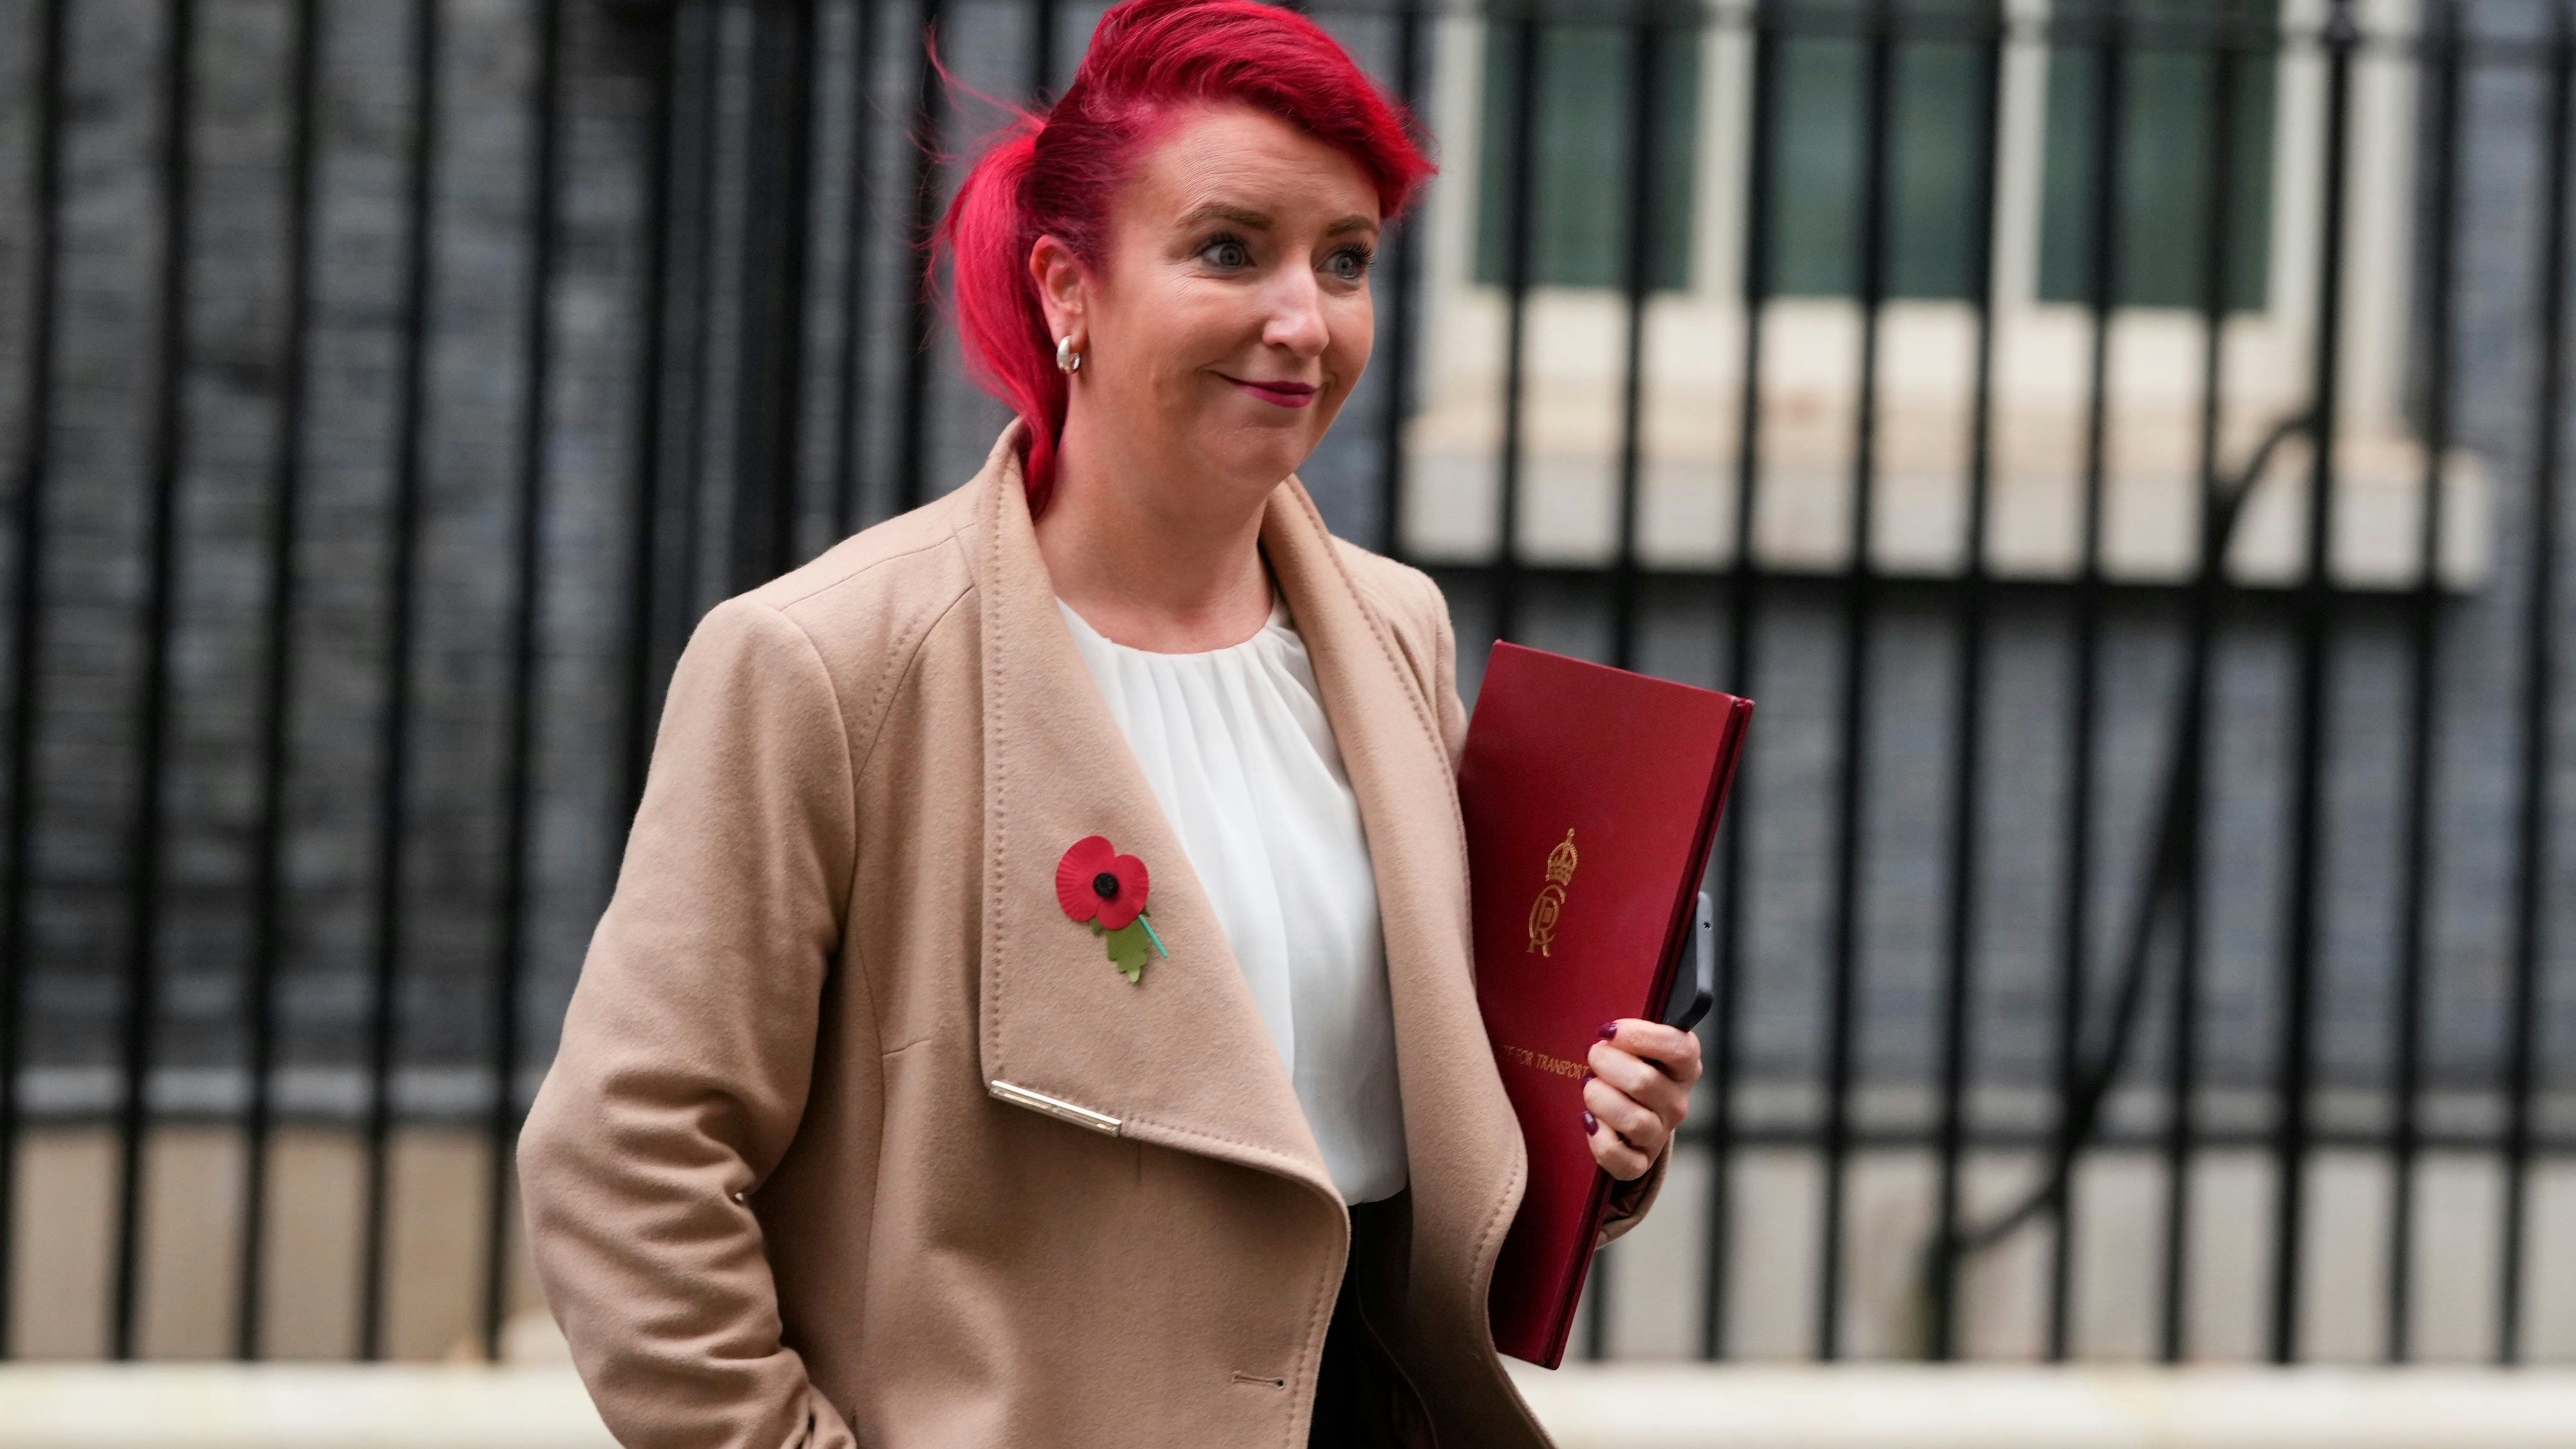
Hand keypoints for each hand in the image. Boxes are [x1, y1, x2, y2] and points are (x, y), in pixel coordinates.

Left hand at [1582, 1019, 1700, 1179]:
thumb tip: (1608, 1028)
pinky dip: (1600, 1140)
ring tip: (1588, 1086)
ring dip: (1600, 1099)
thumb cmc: (1623, 1067)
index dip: (1641, 1036)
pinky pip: (1622, 1159)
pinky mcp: (1640, 1162)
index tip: (1609, 1030)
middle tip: (1593, 1055)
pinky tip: (1589, 1122)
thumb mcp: (1632, 1045)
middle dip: (1608, 1064)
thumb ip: (1628, 1031)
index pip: (1680, 1048)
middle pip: (1645, 1082)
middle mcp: (1677, 1103)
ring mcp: (1660, 1134)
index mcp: (1683, 1067)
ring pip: (1633, 1120)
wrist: (1618, 1113)